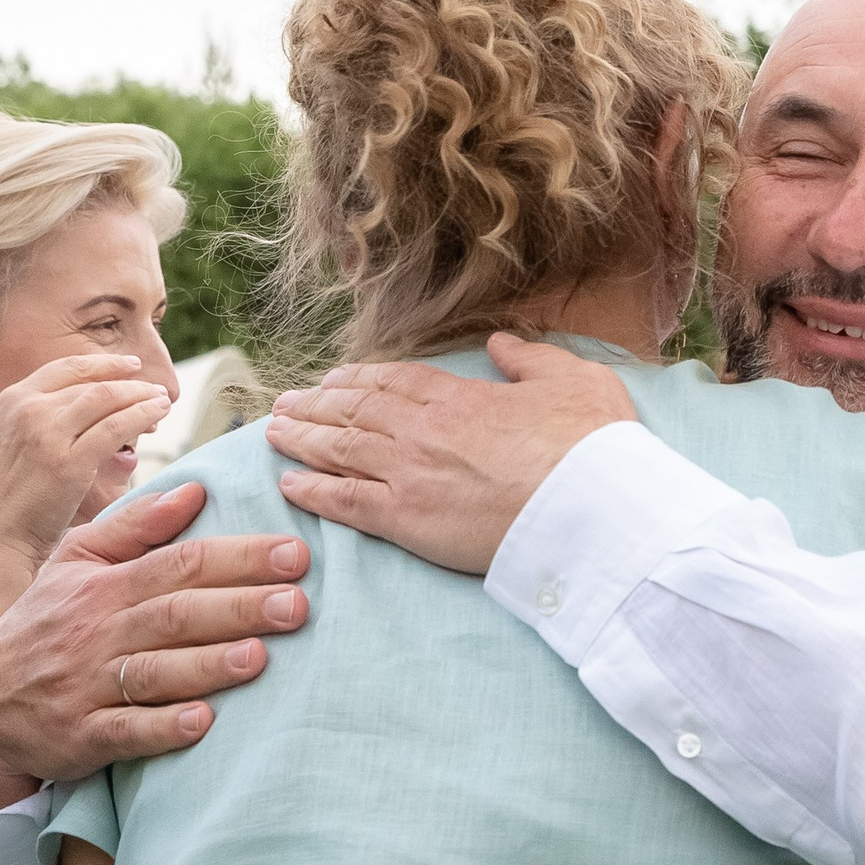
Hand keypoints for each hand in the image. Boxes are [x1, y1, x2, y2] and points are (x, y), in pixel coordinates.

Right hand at [0, 354, 174, 594]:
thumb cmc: (1, 509)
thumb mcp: (11, 450)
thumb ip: (40, 426)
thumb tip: (84, 418)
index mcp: (10, 401)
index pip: (66, 368)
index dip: (104, 364)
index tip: (130, 366)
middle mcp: (26, 408)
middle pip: (92, 383)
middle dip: (130, 384)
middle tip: (156, 392)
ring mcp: (46, 432)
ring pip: (107, 399)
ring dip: (141, 398)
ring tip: (163, 403)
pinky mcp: (68, 462)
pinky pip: (116, 427)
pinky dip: (142, 416)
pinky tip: (158, 417)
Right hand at [0, 482, 309, 807]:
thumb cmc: (45, 623)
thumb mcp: (74, 562)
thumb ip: (136, 526)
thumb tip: (197, 490)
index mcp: (104, 586)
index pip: (179, 564)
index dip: (238, 558)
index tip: (294, 553)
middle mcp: (97, 633)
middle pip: (176, 614)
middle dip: (239, 607)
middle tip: (298, 603)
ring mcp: (88, 687)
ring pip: (154, 672)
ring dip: (208, 665)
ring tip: (260, 657)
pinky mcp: (81, 736)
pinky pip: (125, 732)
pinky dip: (163, 728)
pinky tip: (203, 723)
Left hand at [264, 333, 636, 574]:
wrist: (591, 505)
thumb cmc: (590, 446)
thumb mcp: (571, 379)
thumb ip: (529, 360)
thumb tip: (501, 344)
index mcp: (459, 395)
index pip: (393, 380)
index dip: (357, 379)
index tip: (333, 380)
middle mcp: (422, 429)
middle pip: (354, 411)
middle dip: (315, 406)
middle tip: (285, 404)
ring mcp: (409, 474)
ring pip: (339, 450)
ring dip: (301, 439)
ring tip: (273, 433)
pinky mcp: (407, 521)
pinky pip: (345, 502)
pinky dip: (313, 491)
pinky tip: (288, 484)